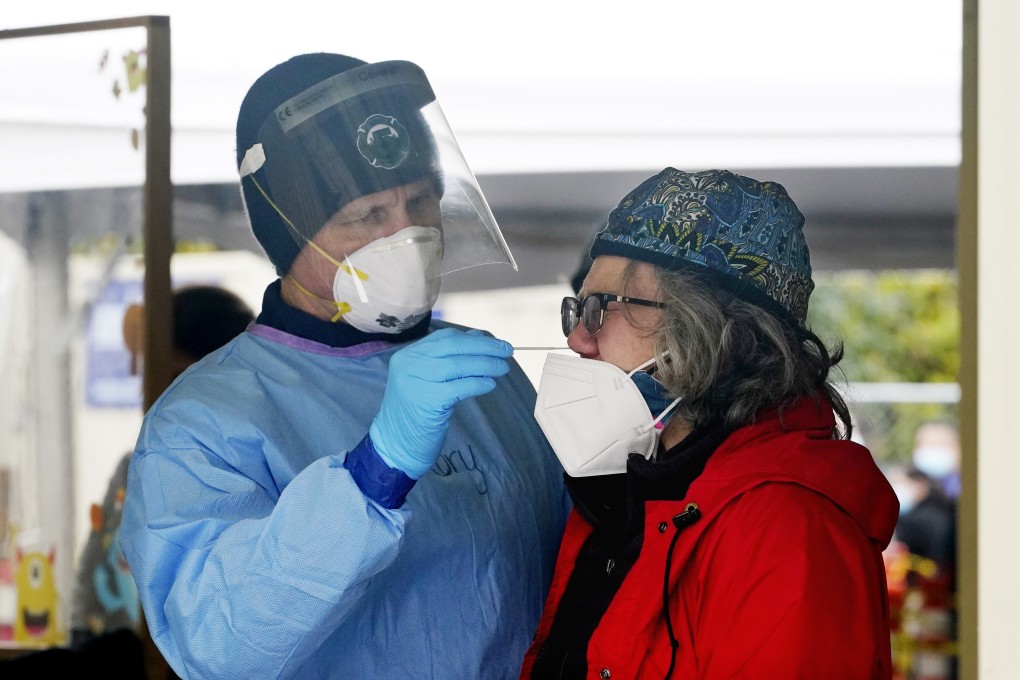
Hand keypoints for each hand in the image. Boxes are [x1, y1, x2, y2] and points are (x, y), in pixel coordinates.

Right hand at [369, 328, 512, 477]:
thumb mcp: (429, 380)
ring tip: (503, 368)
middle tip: (508, 351)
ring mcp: (416, 381)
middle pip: (454, 346)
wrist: (396, 444)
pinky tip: (490, 384)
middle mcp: (409, 364)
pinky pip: (460, 387)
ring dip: (486, 364)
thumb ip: (450, 358)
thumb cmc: (416, 411)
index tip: (496, 343)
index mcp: (408, 355)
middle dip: (485, 347)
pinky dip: (478, 383)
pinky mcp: (427, 401)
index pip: (446, 337)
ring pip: (458, 365)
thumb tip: (480, 337)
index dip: (474, 339)